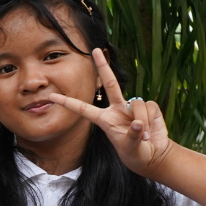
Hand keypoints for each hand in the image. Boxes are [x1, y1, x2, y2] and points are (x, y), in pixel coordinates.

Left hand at [44, 49, 174, 173]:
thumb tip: (136, 123)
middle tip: (95, 50)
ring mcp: (132, 107)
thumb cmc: (135, 152)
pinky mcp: (148, 107)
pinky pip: (148, 107)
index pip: (83, 109)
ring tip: (143, 136)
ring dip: (141, 121)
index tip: (52, 96)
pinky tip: (150, 130)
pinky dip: (149, 120)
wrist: (153, 155)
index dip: (68, 102)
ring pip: (136, 104)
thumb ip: (132, 136)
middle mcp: (117, 109)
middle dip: (103, 66)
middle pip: (109, 84)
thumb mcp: (130, 148)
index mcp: (104, 120)